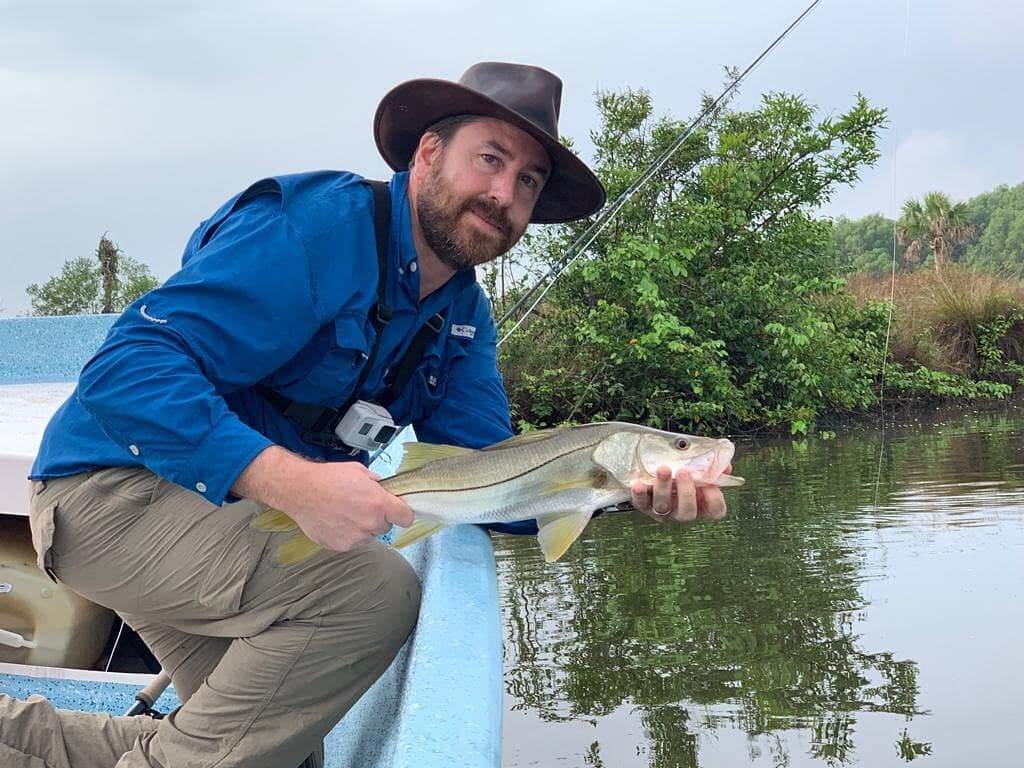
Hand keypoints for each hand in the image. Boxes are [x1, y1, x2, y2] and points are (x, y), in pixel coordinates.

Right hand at [289, 461, 413, 552]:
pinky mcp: (342, 546)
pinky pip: (352, 542)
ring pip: (368, 535)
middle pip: (385, 526)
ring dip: (362, 527)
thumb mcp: (360, 471)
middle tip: (360, 506)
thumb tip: (384, 490)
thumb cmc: (329, 478)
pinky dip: (347, 534)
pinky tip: (335, 520)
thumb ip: (377, 484)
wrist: (301, 490)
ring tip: (344, 513)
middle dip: (377, 518)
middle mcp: (370, 523)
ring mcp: (356, 537)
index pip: (406, 518)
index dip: (402, 513)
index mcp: (379, 504)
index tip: (397, 511)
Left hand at [630, 465, 729, 523]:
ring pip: (663, 506)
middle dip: (687, 492)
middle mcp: (682, 512)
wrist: (654, 471)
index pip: (715, 511)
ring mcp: (663, 511)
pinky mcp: (644, 505)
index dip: (715, 500)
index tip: (712, 485)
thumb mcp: (699, 466)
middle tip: (684, 473)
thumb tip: (725, 467)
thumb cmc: (682, 471)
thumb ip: (713, 465)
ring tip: (663, 469)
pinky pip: (641, 503)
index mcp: (701, 504)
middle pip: (688, 512)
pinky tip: (638, 483)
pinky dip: (639, 494)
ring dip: (663, 488)